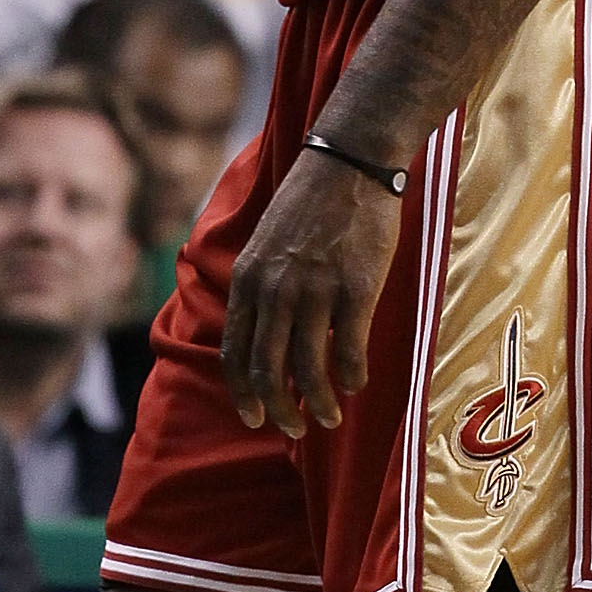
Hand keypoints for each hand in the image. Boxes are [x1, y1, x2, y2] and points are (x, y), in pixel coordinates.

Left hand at [223, 146, 403, 437]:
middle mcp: (275, 291)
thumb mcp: (266, 243)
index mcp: (248, 280)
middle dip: (278, 410)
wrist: (350, 163)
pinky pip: (349, 350)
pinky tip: (356, 385)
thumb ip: (261, 287)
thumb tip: (268, 335)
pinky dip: (351, 376)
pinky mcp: (356, 290)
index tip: (253, 417)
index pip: (235, 352)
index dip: (243, 393)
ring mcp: (315, 292)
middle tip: (294, 429)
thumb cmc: (311, 202)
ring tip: (328, 418)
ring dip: (318, 403)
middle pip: (268, 370)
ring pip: (308, 369)